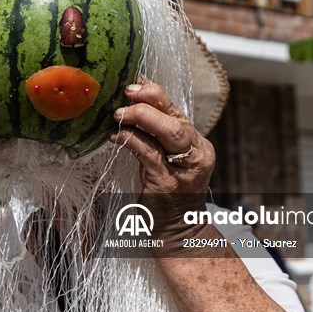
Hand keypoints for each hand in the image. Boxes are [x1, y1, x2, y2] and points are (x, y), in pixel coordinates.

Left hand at [108, 79, 214, 233]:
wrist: (178, 230)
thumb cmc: (169, 190)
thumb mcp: (169, 158)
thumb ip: (157, 133)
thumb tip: (134, 96)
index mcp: (197, 144)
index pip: (178, 111)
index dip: (156, 93)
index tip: (136, 81)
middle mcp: (196, 154)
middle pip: (176, 119)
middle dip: (151, 101)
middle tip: (127, 93)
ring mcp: (183, 170)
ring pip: (168, 133)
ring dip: (139, 118)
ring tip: (117, 114)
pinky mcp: (166, 183)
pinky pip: (148, 153)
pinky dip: (130, 140)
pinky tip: (114, 136)